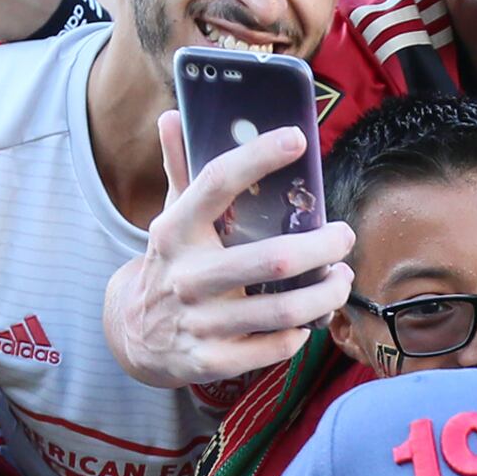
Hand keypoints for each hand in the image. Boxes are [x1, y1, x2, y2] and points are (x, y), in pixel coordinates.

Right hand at [103, 111, 354, 385]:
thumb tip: (172, 115)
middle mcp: (186, 276)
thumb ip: (179, 170)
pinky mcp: (211, 360)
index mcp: (176, 230)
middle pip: (271, 260)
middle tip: (344, 235)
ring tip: (340, 279)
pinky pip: (275, 347)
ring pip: (283, 311)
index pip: (216, 183)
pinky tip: (309, 319)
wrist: (133, 335)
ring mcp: (199, 322)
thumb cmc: (171, 265)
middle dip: (322, 247)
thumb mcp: (171, 219)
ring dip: (326, 294)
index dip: (258, 157)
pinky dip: (300, 333)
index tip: (298, 137)